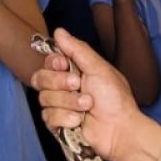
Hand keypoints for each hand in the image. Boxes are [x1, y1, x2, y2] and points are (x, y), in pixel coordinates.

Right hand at [33, 29, 160, 160]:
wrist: (120, 129)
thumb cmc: (115, 99)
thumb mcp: (99, 68)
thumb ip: (77, 49)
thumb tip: (59, 32)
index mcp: (74, 72)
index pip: (49, 62)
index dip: (53, 63)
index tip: (64, 65)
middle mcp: (65, 88)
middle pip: (40, 78)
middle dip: (59, 82)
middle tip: (78, 85)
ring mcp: (61, 106)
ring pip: (44, 98)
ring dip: (68, 102)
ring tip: (87, 106)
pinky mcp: (58, 125)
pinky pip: (48, 117)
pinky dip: (65, 117)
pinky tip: (79, 120)